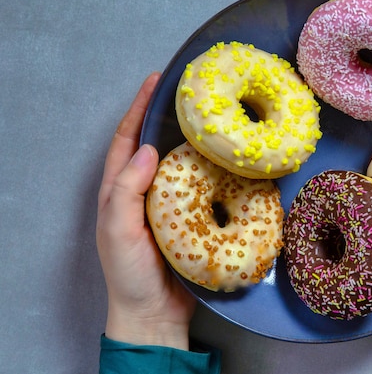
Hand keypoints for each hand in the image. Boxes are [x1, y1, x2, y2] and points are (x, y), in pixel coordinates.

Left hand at [96, 72, 196, 348]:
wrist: (155, 313)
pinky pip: (204, 187)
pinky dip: (214, 171)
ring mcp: (170, 204)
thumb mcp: (118, 230)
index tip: (155, 81)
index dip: (138, 109)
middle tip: (192, 95)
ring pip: (183, 163)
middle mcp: (145, 191)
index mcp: (119, 190)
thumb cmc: (129, 273)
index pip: (127, 140)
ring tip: (214, 119)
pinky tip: (228, 161)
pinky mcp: (193, 217)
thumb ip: (126, 191)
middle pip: (156, 145)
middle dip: (169, 117)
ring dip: (194, 141)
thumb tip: (149, 150)